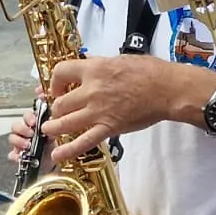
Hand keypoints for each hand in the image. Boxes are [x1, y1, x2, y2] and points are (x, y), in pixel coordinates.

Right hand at [7, 108, 58, 174]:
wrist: (51, 162)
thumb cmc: (50, 146)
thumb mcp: (53, 138)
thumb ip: (51, 134)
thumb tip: (51, 132)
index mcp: (32, 125)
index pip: (26, 116)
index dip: (28, 118)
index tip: (33, 123)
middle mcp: (23, 133)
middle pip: (16, 126)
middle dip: (22, 129)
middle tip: (30, 134)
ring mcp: (18, 144)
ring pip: (12, 138)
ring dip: (19, 141)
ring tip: (27, 146)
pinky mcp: (17, 155)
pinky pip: (12, 155)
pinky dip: (16, 156)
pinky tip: (21, 157)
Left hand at [41, 56, 176, 163]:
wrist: (167, 90)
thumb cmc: (150, 72)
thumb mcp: (119, 59)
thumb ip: (99, 63)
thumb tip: (86, 61)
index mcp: (94, 69)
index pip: (60, 72)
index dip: (54, 81)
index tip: (58, 87)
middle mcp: (91, 90)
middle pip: (60, 102)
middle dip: (55, 108)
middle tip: (56, 111)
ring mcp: (98, 111)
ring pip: (65, 122)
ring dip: (53, 127)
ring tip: (48, 129)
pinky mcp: (109, 127)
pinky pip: (84, 141)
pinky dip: (69, 150)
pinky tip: (58, 155)